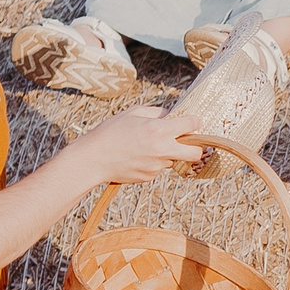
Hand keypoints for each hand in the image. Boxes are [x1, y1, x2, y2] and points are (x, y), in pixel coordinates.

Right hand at [71, 106, 201, 183]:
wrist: (93, 159)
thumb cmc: (110, 132)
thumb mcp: (133, 113)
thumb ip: (157, 112)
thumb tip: (172, 114)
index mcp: (159, 130)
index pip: (192, 124)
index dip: (195, 121)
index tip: (194, 121)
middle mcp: (162, 150)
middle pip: (196, 153)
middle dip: (196, 147)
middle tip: (187, 142)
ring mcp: (157, 166)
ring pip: (174, 160)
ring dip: (168, 153)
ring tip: (146, 146)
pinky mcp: (149, 177)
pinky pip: (159, 168)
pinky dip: (154, 162)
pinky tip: (137, 157)